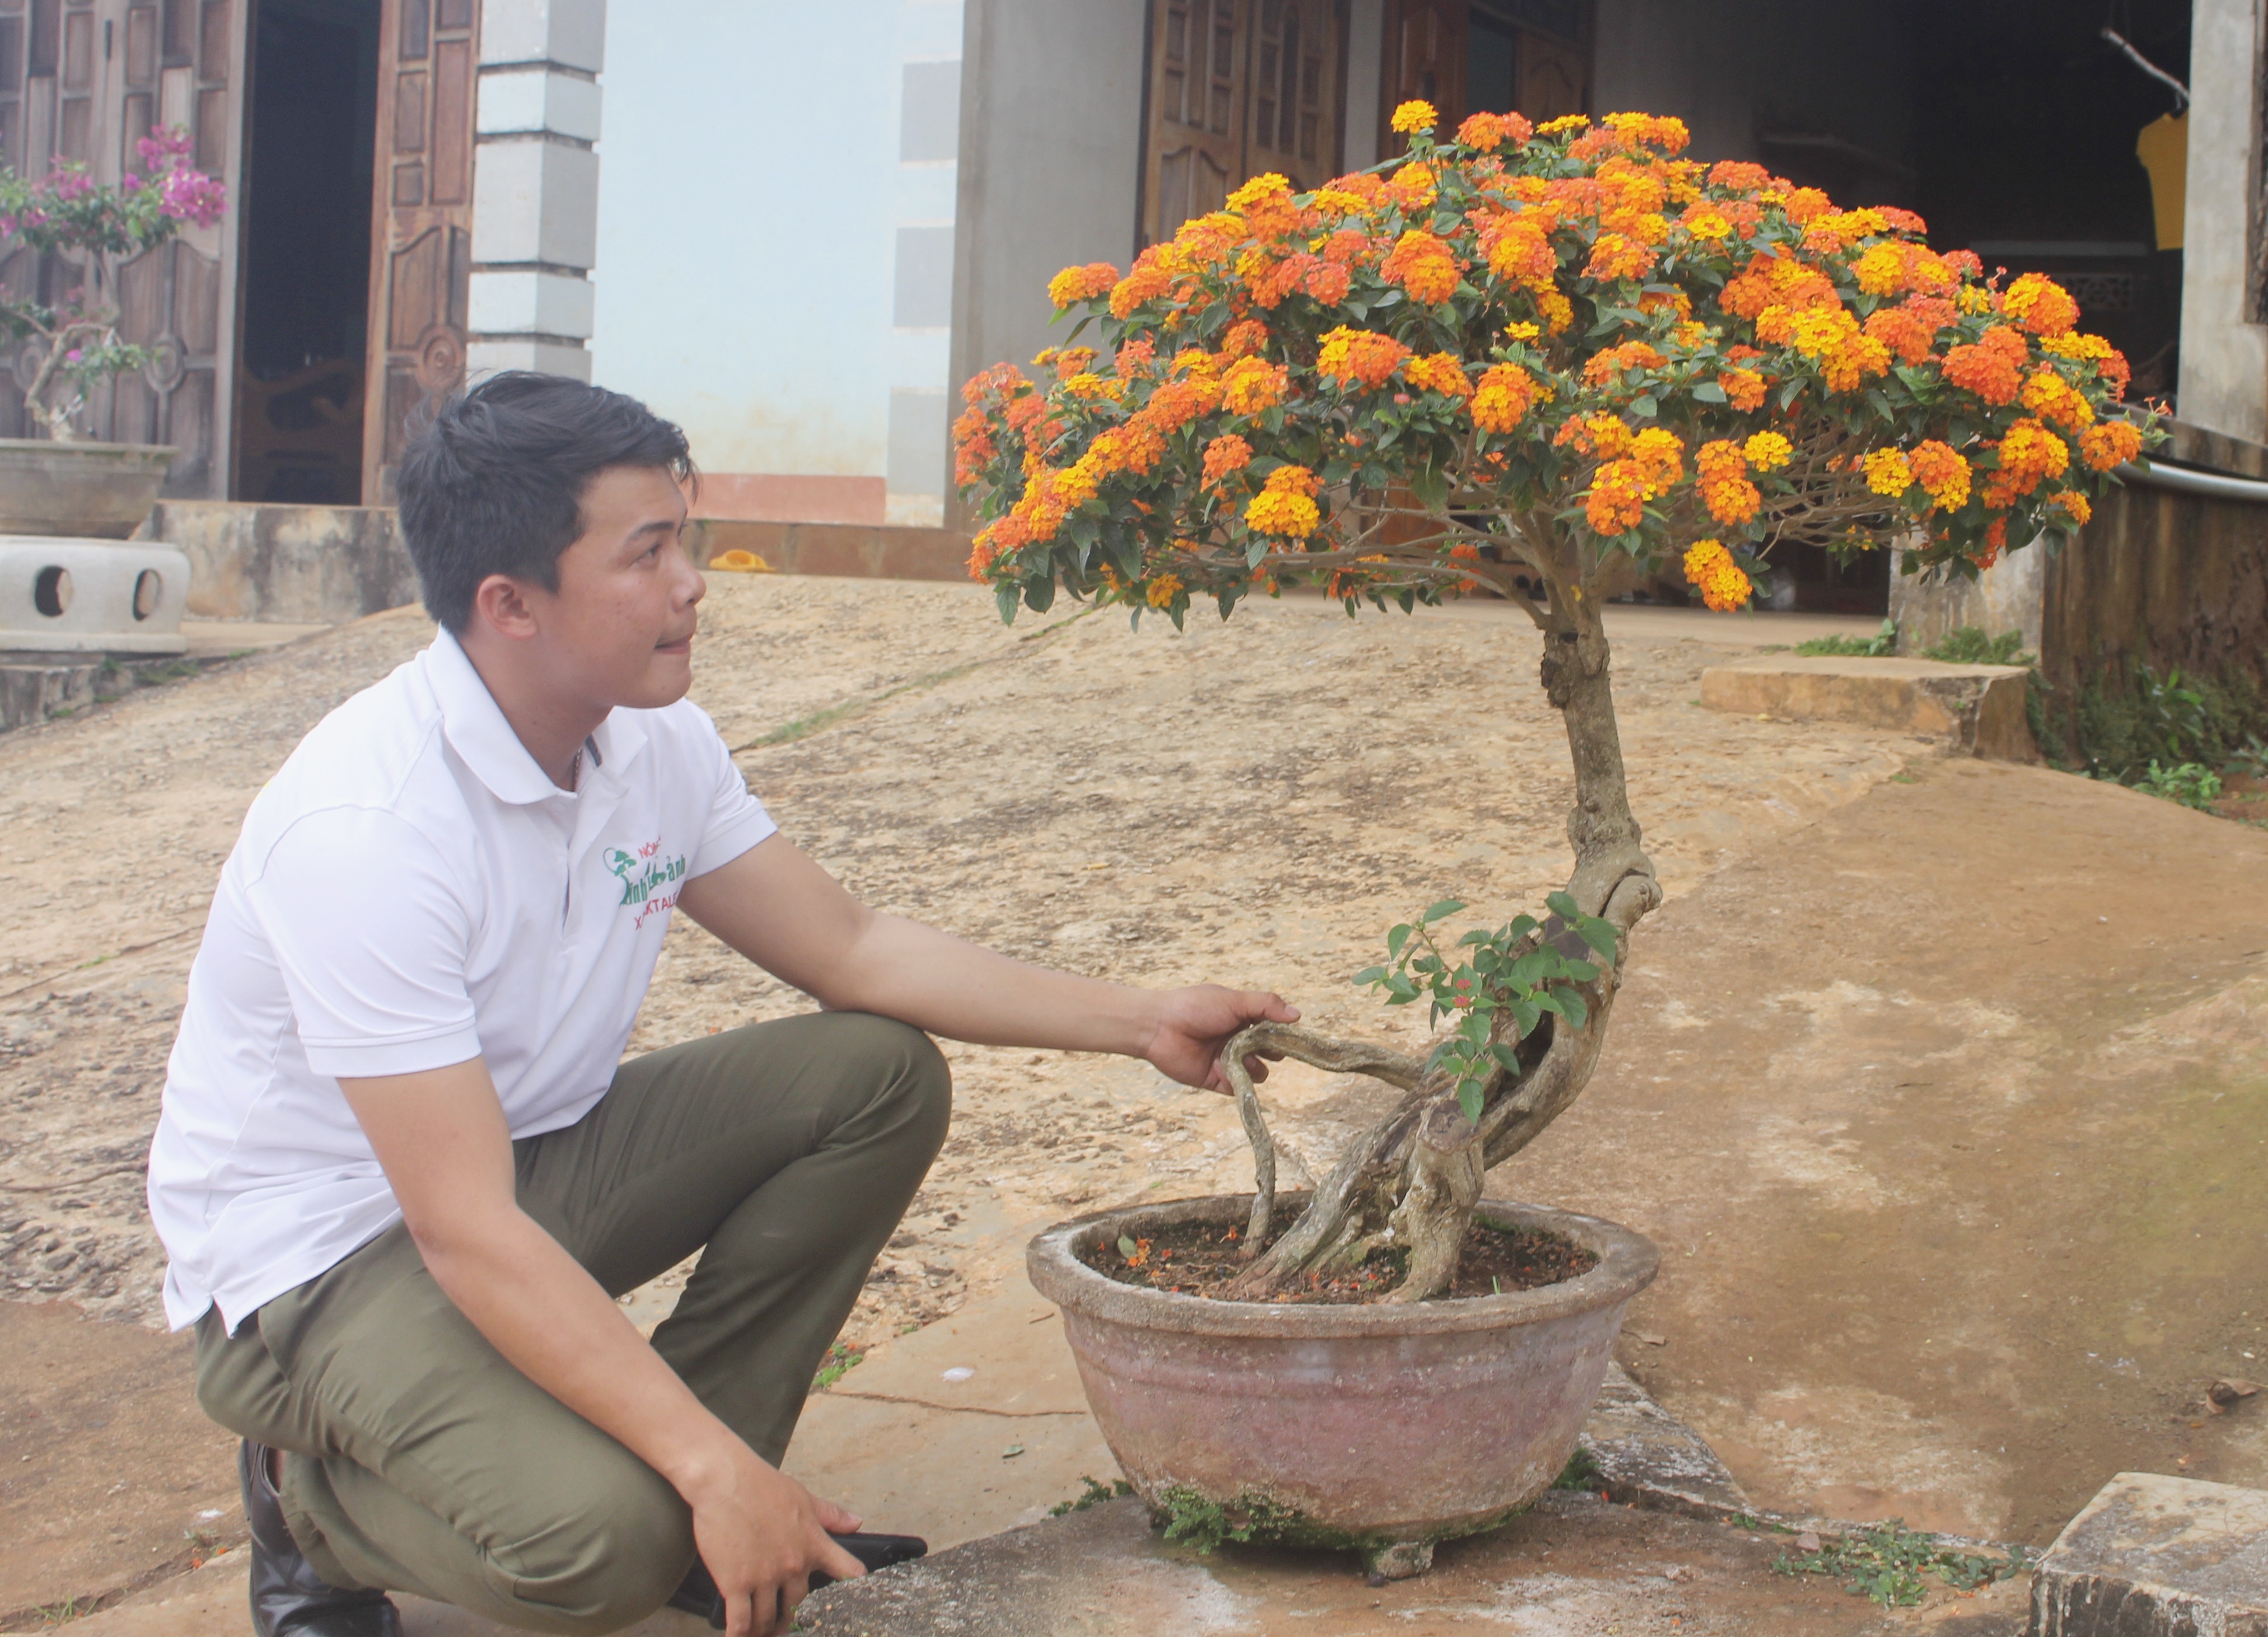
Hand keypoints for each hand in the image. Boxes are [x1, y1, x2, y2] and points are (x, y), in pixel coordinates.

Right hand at [679, 1442, 865, 1635]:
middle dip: (789, 1620)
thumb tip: (857, 1523)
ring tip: (759, 1633)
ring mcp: (764, 1577)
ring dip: (763, 1630)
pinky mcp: (736, 1584)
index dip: (854, 1590)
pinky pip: (740, 1621)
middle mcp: (793, 1565)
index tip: (854, 1606)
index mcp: (813, 1544)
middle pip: (798, 1607)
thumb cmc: (763, 1486)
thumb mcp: (804, 1498)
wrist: (726, 1481)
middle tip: (782, 1626)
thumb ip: (831, 1516)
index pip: (846, 1572)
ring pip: (767, 1619)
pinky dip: (739, 1635)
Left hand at [1141, 984, 1299, 1092]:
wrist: (1159, 1026)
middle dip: (1272, 1051)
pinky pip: (1237, 1088)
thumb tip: (1297, 1016)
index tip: (1291, 1037)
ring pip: (1258, 1073)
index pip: (1274, 1030)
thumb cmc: (1194, 1007)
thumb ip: (1266, 1005)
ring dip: (1255, 1067)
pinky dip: (1236, 1081)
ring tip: (1241, 1057)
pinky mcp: (1215, 1080)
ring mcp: (1227, 1061)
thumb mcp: (1233, 1000)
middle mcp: (1238, 1041)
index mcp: (1243, 1019)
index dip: (1283, 1034)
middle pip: (1270, 1053)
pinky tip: (1223, 1068)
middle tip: (1264, 1046)